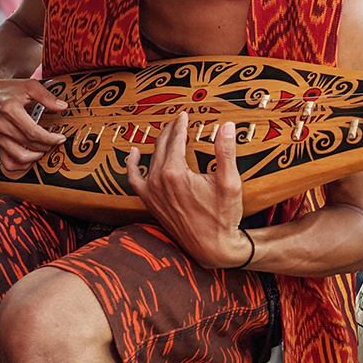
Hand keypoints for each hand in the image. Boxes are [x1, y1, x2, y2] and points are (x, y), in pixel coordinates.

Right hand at [0, 75, 66, 171]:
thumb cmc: (8, 88)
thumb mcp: (29, 86)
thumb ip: (46, 96)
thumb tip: (63, 106)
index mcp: (10, 110)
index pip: (34, 133)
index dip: (50, 139)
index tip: (60, 138)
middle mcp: (2, 126)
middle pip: (29, 144)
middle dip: (46, 146)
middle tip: (55, 142)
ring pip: (19, 157)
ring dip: (36, 157)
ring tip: (44, 149)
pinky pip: (7, 162)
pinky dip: (21, 165)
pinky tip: (31, 158)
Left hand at [126, 113, 250, 269]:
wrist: (212, 248)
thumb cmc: (223, 217)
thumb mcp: (230, 182)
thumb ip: (226, 152)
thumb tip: (227, 126)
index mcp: (175, 173)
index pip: (175, 139)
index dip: (181, 124)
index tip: (184, 114)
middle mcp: (158, 181)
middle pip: (161, 146)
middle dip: (170, 130)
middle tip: (178, 120)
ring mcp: (151, 193)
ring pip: (151, 158)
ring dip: (158, 143)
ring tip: (167, 133)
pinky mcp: (150, 203)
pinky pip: (134, 179)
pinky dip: (132, 165)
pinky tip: (134, 153)